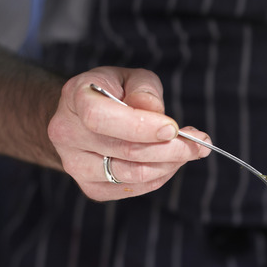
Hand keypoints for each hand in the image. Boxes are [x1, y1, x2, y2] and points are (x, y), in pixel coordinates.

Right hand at [47, 66, 210, 200]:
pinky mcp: (90, 187)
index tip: (173, 128)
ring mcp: (75, 165)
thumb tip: (155, 112)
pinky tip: (169, 162)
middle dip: (171, 149)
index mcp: (74, 98)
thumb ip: (144, 90)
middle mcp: (67, 134)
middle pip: (125, 151)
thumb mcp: (130, 78)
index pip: (101, 118)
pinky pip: (133, 188)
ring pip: (132, 174)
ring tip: (188, 150)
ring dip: (170, 164)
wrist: (83, 118)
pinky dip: (159, 176)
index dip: (140, 126)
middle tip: (199, 143)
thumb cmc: (112, 93)